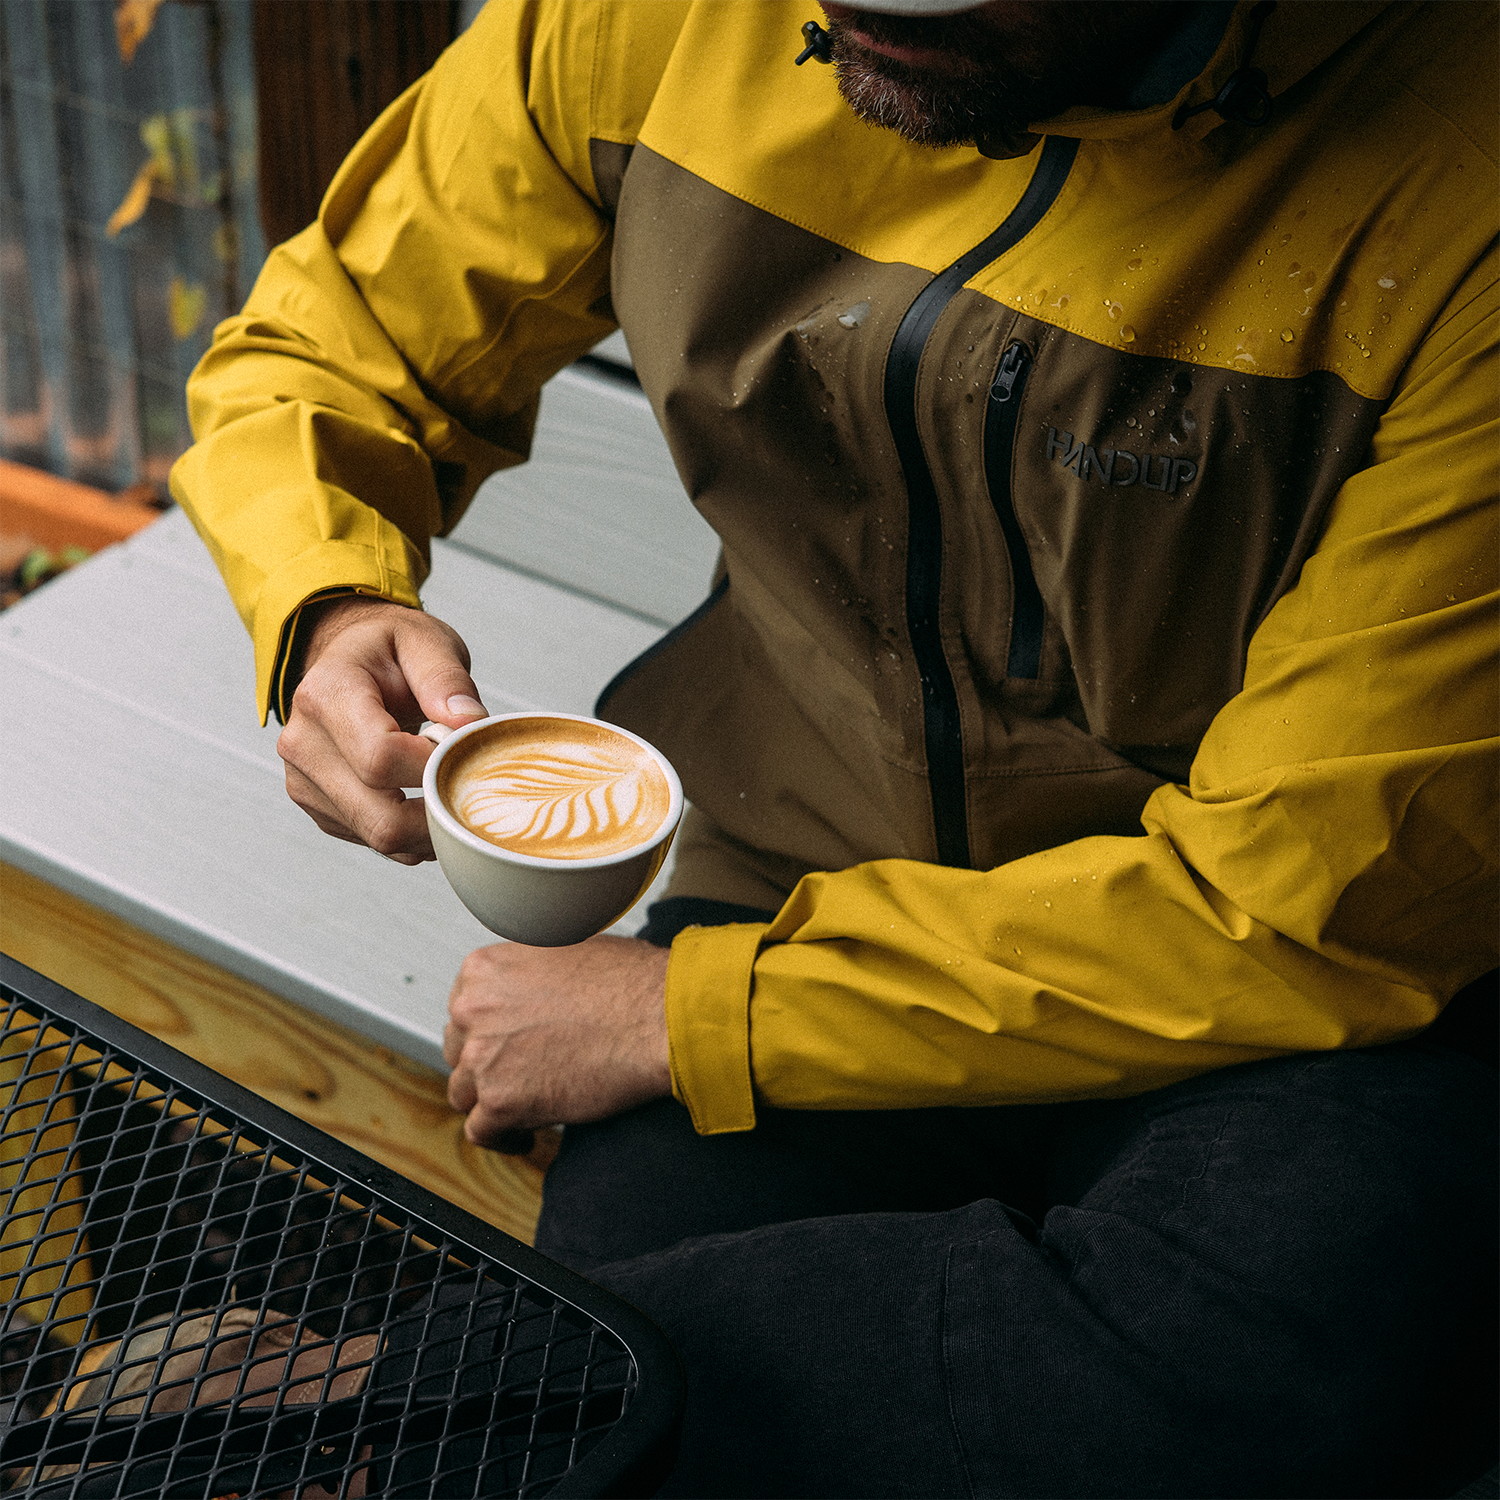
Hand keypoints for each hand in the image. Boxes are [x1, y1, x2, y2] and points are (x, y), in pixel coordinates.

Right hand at [276, 597, 487, 862]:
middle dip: (440, 813)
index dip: (435, 768)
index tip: (468, 755)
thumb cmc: (389, 651)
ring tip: (454, 791)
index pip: (380, 758)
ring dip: (431, 829)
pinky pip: (375, 842)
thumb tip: (469, 723)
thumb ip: (446, 679)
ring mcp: (305, 783)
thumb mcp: (423, 642)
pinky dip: (413, 835)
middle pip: (381, 816)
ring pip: (381, 839)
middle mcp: (304, 744)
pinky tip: (428, 801)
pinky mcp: (319, 809)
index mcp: (325, 695)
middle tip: (474, 787)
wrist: (350, 662)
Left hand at [443, 936, 671, 1145]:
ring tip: (524, 1106)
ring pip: (465, 1092)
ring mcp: (484, 1057)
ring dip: (492, 1100)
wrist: (660, 1017)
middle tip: (520, 1072)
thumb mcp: (566, 949)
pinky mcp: (503, 1102)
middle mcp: (473, 1009)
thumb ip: (529, 973)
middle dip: (487, 1062)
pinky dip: (501, 1137)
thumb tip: (531, 992)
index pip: (462, 1008)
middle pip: (459, 1049)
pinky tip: (525, 1134)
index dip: (486, 1029)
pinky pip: (481, 1132)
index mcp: (485, 970)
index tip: (503, 1042)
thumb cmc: (631, 982)